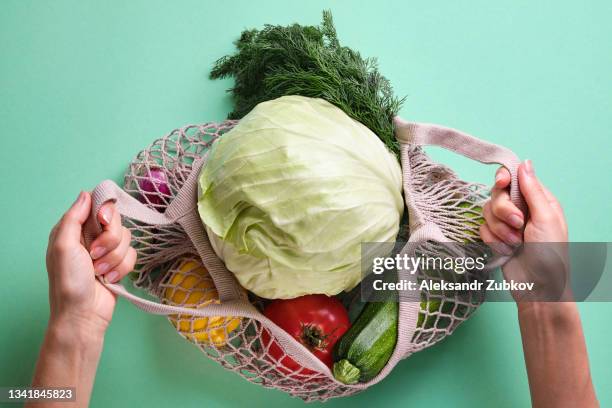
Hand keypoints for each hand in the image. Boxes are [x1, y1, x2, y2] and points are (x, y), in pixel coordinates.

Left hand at [46, 191, 136, 333]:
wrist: (83, 315)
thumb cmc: (68, 283)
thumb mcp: (63, 246)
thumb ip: (73, 218)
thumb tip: (86, 194)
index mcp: (74, 229)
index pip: (98, 204)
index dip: (106, 211)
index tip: (103, 222)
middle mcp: (90, 237)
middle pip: (116, 221)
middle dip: (110, 239)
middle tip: (95, 254)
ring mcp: (106, 251)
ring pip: (127, 238)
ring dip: (114, 258)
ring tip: (99, 272)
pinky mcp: (118, 264)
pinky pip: (132, 255)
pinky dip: (122, 268)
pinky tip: (108, 279)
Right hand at [479, 160, 569, 301]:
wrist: (538, 287)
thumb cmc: (550, 254)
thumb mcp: (546, 218)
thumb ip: (532, 190)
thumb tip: (525, 163)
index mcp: (538, 200)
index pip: (514, 177)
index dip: (504, 178)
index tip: (501, 184)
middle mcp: (522, 209)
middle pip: (497, 194)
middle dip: (504, 210)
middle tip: (518, 224)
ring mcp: (507, 224)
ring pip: (487, 211)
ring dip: (500, 229)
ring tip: (515, 243)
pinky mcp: (495, 238)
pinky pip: (482, 228)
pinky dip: (493, 240)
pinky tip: (507, 251)